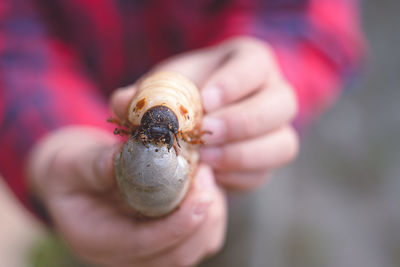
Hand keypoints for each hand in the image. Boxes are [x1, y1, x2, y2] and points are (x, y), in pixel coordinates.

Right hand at [27, 126, 225, 266]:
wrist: (75, 181)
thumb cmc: (71, 171)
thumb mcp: (71, 163)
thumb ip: (94, 164)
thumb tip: (124, 156)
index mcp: (98, 240)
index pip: (145, 245)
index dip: (179, 223)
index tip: (203, 193)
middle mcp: (124, 256)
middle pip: (177, 255)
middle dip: (203, 218)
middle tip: (207, 175)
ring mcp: (146, 252)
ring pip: (193, 249)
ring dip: (210, 216)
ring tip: (206, 178)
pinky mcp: (162, 241)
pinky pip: (197, 239)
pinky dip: (209, 216)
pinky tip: (203, 187)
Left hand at [112, 36, 298, 190]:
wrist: (197, 115)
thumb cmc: (182, 91)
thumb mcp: (164, 84)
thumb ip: (144, 92)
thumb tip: (122, 104)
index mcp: (252, 62)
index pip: (256, 65)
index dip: (234, 83)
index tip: (204, 101)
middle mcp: (274, 93)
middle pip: (281, 105)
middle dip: (242, 122)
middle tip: (206, 133)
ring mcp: (277, 128)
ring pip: (283, 144)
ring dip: (243, 155)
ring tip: (204, 159)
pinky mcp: (268, 159)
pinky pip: (265, 173)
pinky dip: (238, 177)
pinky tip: (211, 174)